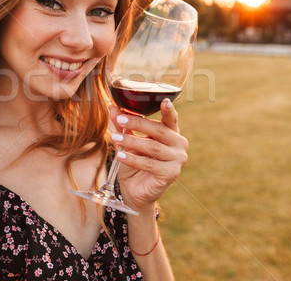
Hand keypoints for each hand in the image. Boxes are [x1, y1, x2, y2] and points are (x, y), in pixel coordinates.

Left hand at [109, 99, 188, 213]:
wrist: (134, 190)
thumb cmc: (135, 162)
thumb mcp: (128, 141)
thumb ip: (123, 125)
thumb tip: (112, 107)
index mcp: (171, 133)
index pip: (171, 119)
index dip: (169, 110)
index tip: (164, 101)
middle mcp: (178, 144)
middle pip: (158, 130)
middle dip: (137, 123)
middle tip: (120, 119)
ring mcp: (177, 159)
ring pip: (153, 147)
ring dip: (132, 141)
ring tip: (115, 138)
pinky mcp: (171, 174)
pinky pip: (150, 164)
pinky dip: (133, 159)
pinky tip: (121, 156)